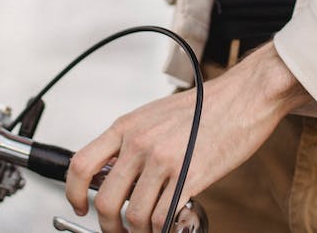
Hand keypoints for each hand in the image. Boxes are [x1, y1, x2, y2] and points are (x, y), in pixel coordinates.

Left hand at [65, 43, 311, 232]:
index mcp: (127, 126)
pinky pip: (162, 217)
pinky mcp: (189, 177)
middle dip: (108, 225)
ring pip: (134, 215)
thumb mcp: (155, 115)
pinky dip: (160, 229)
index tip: (80, 205)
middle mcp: (140, 143)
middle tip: (116, 230)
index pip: (81, 164)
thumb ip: (132, 141)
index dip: (73, 193)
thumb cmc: (205, 105)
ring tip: (146, 230)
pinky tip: (166, 225)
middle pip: (106, 200)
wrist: (243, 98)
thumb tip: (117, 171)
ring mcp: (163, 161)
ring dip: (137, 232)